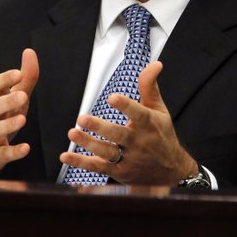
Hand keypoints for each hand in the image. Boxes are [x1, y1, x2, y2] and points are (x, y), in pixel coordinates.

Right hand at [0, 48, 38, 178]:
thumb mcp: (11, 99)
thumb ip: (24, 78)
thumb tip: (30, 53)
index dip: (5, 79)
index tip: (17, 73)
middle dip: (7, 101)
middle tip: (22, 96)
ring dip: (9, 125)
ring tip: (22, 119)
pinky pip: (2, 154)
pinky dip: (13, 152)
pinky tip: (25, 148)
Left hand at [59, 61, 197, 184]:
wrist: (170, 171)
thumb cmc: (161, 135)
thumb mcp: (159, 110)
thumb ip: (150, 87)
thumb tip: (155, 64)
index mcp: (149, 124)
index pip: (138, 114)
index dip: (125, 106)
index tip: (112, 97)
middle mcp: (138, 142)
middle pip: (118, 135)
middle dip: (100, 127)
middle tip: (82, 118)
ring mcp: (128, 159)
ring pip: (107, 152)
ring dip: (88, 144)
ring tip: (72, 133)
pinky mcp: (119, 172)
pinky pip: (98, 168)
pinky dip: (81, 163)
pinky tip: (65, 156)